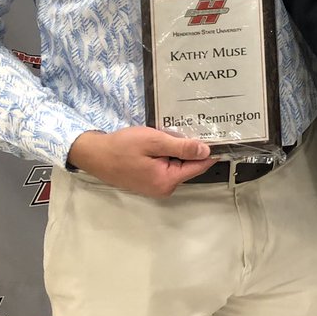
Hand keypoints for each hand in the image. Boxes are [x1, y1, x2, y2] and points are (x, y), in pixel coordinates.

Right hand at [66, 126, 214, 196]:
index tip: (222, 136)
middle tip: (192, 127)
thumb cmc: (122, 147)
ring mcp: (156, 185)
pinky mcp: (149, 179)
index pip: (199, 166)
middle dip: (191, 147)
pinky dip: (167, 152)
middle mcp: (164, 187)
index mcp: (167, 181)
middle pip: (189, 165)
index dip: (210, 150)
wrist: (94, 154)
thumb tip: (206, 151)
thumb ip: (181, 147)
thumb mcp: (154, 142)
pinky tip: (162, 140)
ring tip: (173, 132)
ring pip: (178, 163)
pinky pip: (167, 164)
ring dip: (177, 149)